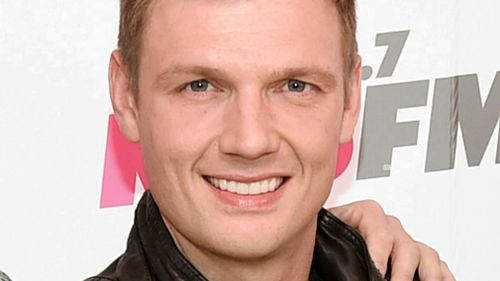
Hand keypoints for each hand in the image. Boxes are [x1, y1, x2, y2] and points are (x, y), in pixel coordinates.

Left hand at [329, 200, 454, 280]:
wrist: (325, 246)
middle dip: (402, 273)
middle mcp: (385, 225)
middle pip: (404, 244)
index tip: (377, 274)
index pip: (378, 229)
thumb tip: (340, 268)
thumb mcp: (326, 240)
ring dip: (428, 275)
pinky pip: (435, 262)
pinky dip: (442, 275)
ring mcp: (401, 239)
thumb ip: (334, 251)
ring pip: (424, 253)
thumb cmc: (323, 243)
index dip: (379, 254)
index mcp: (361, 214)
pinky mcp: (414, 255)